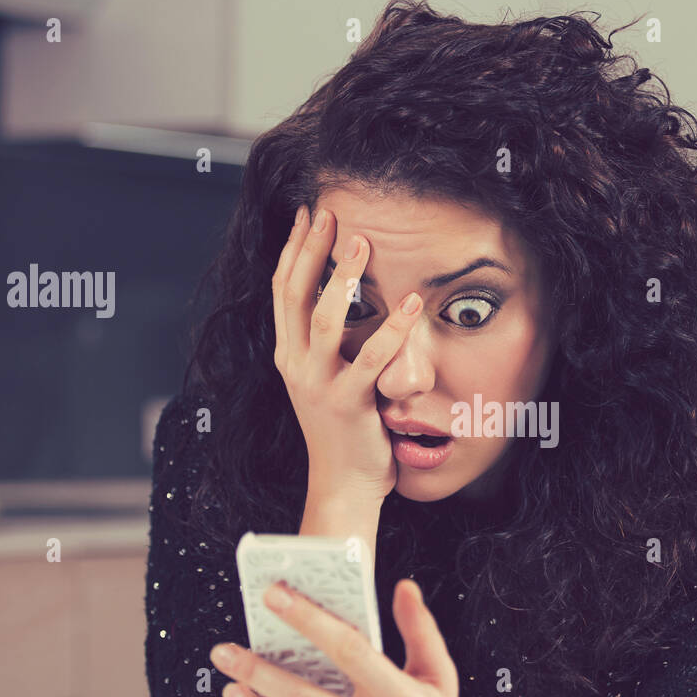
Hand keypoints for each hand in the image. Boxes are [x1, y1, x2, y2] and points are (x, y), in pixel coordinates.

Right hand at [271, 204, 423, 503]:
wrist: (343, 484)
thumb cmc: (344, 430)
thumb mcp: (327, 378)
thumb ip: (331, 344)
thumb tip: (346, 299)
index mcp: (289, 355)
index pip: (283, 291)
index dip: (293, 249)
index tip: (307, 214)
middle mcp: (295, 365)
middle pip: (295, 294)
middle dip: (311, 249)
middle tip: (329, 212)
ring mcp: (317, 384)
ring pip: (324, 319)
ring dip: (343, 277)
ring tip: (364, 243)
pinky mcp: (346, 403)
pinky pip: (370, 359)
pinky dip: (393, 329)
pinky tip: (413, 304)